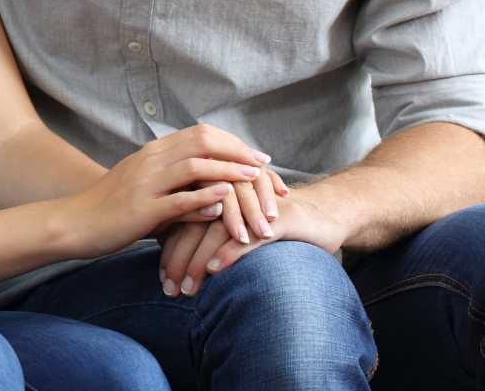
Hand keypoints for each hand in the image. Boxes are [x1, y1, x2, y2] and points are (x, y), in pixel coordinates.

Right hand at [59, 124, 273, 257]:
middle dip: (239, 152)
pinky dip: (204, 198)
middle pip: (203, 142)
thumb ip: (177, 187)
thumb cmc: (112, 209)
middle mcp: (151, 161)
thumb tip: (216, 195)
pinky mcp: (142, 209)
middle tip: (265, 166)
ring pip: (194, 167)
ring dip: (229, 172)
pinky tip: (224, 201)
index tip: (257, 157)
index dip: (233, 143)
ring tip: (254, 180)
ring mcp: (145, 183)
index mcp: (153, 153)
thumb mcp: (146, 190)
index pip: (201, 135)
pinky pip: (178, 200)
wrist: (74, 223)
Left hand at [158, 187, 347, 296]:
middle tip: (169, 291)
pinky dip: (231, 252)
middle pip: (194, 225)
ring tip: (187, 288)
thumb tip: (173, 257)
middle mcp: (230, 194)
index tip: (162, 281)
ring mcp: (253, 204)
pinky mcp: (277, 217)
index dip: (170, 251)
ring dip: (198, 261)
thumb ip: (206, 233)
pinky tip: (216, 270)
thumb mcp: (237, 228)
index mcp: (217, 194)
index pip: (184, 222)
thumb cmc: (272, 224)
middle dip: (179, 260)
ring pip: (216, 231)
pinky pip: (250, 234)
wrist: (322, 214)